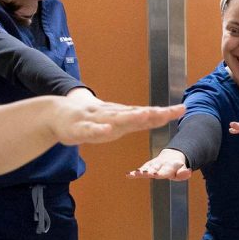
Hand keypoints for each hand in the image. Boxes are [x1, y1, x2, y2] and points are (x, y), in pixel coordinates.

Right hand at [52, 96, 183, 145]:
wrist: (56, 114)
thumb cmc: (88, 119)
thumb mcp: (114, 122)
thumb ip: (133, 120)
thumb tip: (155, 116)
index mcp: (121, 117)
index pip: (147, 114)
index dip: (164, 113)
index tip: (182, 109)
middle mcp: (113, 116)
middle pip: (136, 115)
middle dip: (154, 114)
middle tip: (172, 112)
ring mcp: (97, 120)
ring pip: (116, 120)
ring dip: (132, 118)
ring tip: (147, 115)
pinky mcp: (81, 128)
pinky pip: (92, 131)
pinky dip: (101, 130)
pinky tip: (109, 129)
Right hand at [127, 148, 191, 180]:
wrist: (172, 156)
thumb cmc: (177, 167)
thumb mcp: (183, 170)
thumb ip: (184, 173)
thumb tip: (188, 172)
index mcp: (169, 165)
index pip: (164, 171)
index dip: (160, 172)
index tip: (154, 175)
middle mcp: (160, 163)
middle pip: (153, 168)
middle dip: (147, 171)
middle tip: (141, 173)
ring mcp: (154, 164)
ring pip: (146, 167)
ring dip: (140, 171)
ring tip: (132, 174)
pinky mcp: (148, 165)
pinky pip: (142, 168)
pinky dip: (135, 172)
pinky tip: (128, 175)